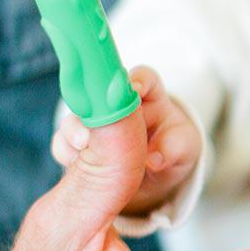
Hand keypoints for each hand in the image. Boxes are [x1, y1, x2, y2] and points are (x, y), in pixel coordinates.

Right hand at [52, 65, 201, 217]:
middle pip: (99, 95)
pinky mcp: (80, 145)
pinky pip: (65, 144)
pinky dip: (66, 150)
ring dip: (76, 129)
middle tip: (98, 120)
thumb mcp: (183, 147)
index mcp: (148, 95)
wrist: (157, 172)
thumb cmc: (173, 148)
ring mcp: (95, 124)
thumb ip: (174, 149)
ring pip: (77, 118)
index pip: (143, 78)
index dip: (136, 80)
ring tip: (82, 143)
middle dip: (95, 105)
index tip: (135, 90)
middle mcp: (117, 105)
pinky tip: (72, 161)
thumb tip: (155, 160)